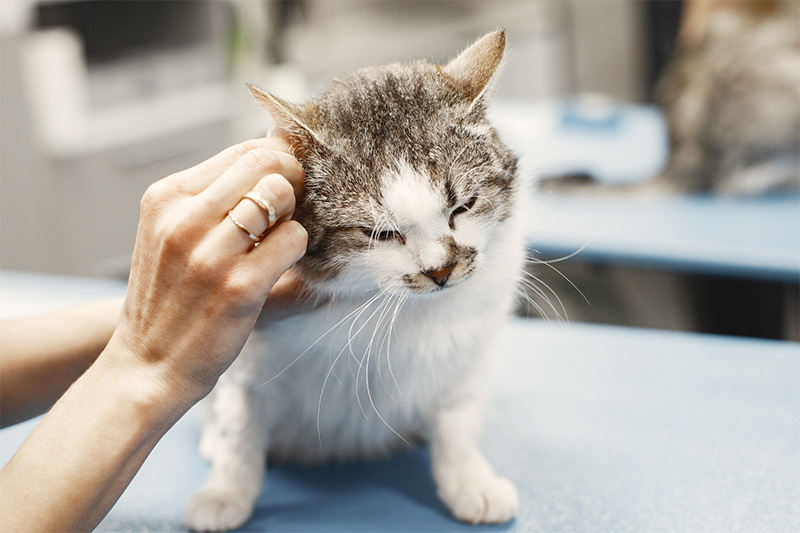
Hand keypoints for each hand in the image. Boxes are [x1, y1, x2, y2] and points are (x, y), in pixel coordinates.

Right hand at [105, 137, 307, 404]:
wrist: (148, 365)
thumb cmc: (170, 296)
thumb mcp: (170, 233)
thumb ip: (211, 197)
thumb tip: (275, 152)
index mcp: (165, 198)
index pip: (242, 152)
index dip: (276, 162)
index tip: (284, 183)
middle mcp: (183, 219)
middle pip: (265, 164)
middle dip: (291, 180)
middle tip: (290, 210)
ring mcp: (210, 254)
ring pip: (281, 196)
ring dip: (292, 216)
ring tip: (276, 241)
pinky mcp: (239, 286)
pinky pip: (293, 239)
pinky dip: (297, 249)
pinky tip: (280, 266)